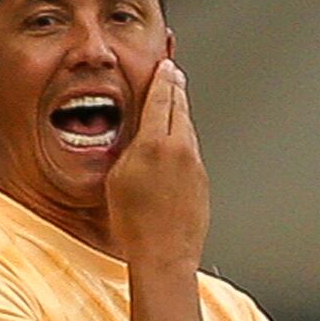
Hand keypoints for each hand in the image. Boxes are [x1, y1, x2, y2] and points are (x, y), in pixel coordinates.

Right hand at [105, 58, 208, 272]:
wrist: (165, 255)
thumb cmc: (135, 225)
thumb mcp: (117, 179)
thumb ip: (129, 150)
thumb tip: (138, 137)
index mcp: (154, 143)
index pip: (160, 98)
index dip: (162, 78)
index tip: (165, 65)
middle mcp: (179, 149)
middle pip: (180, 107)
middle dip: (176, 87)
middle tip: (174, 72)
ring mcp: (195, 164)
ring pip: (188, 127)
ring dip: (181, 111)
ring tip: (175, 102)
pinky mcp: (202, 180)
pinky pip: (192, 150)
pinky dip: (185, 138)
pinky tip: (178, 143)